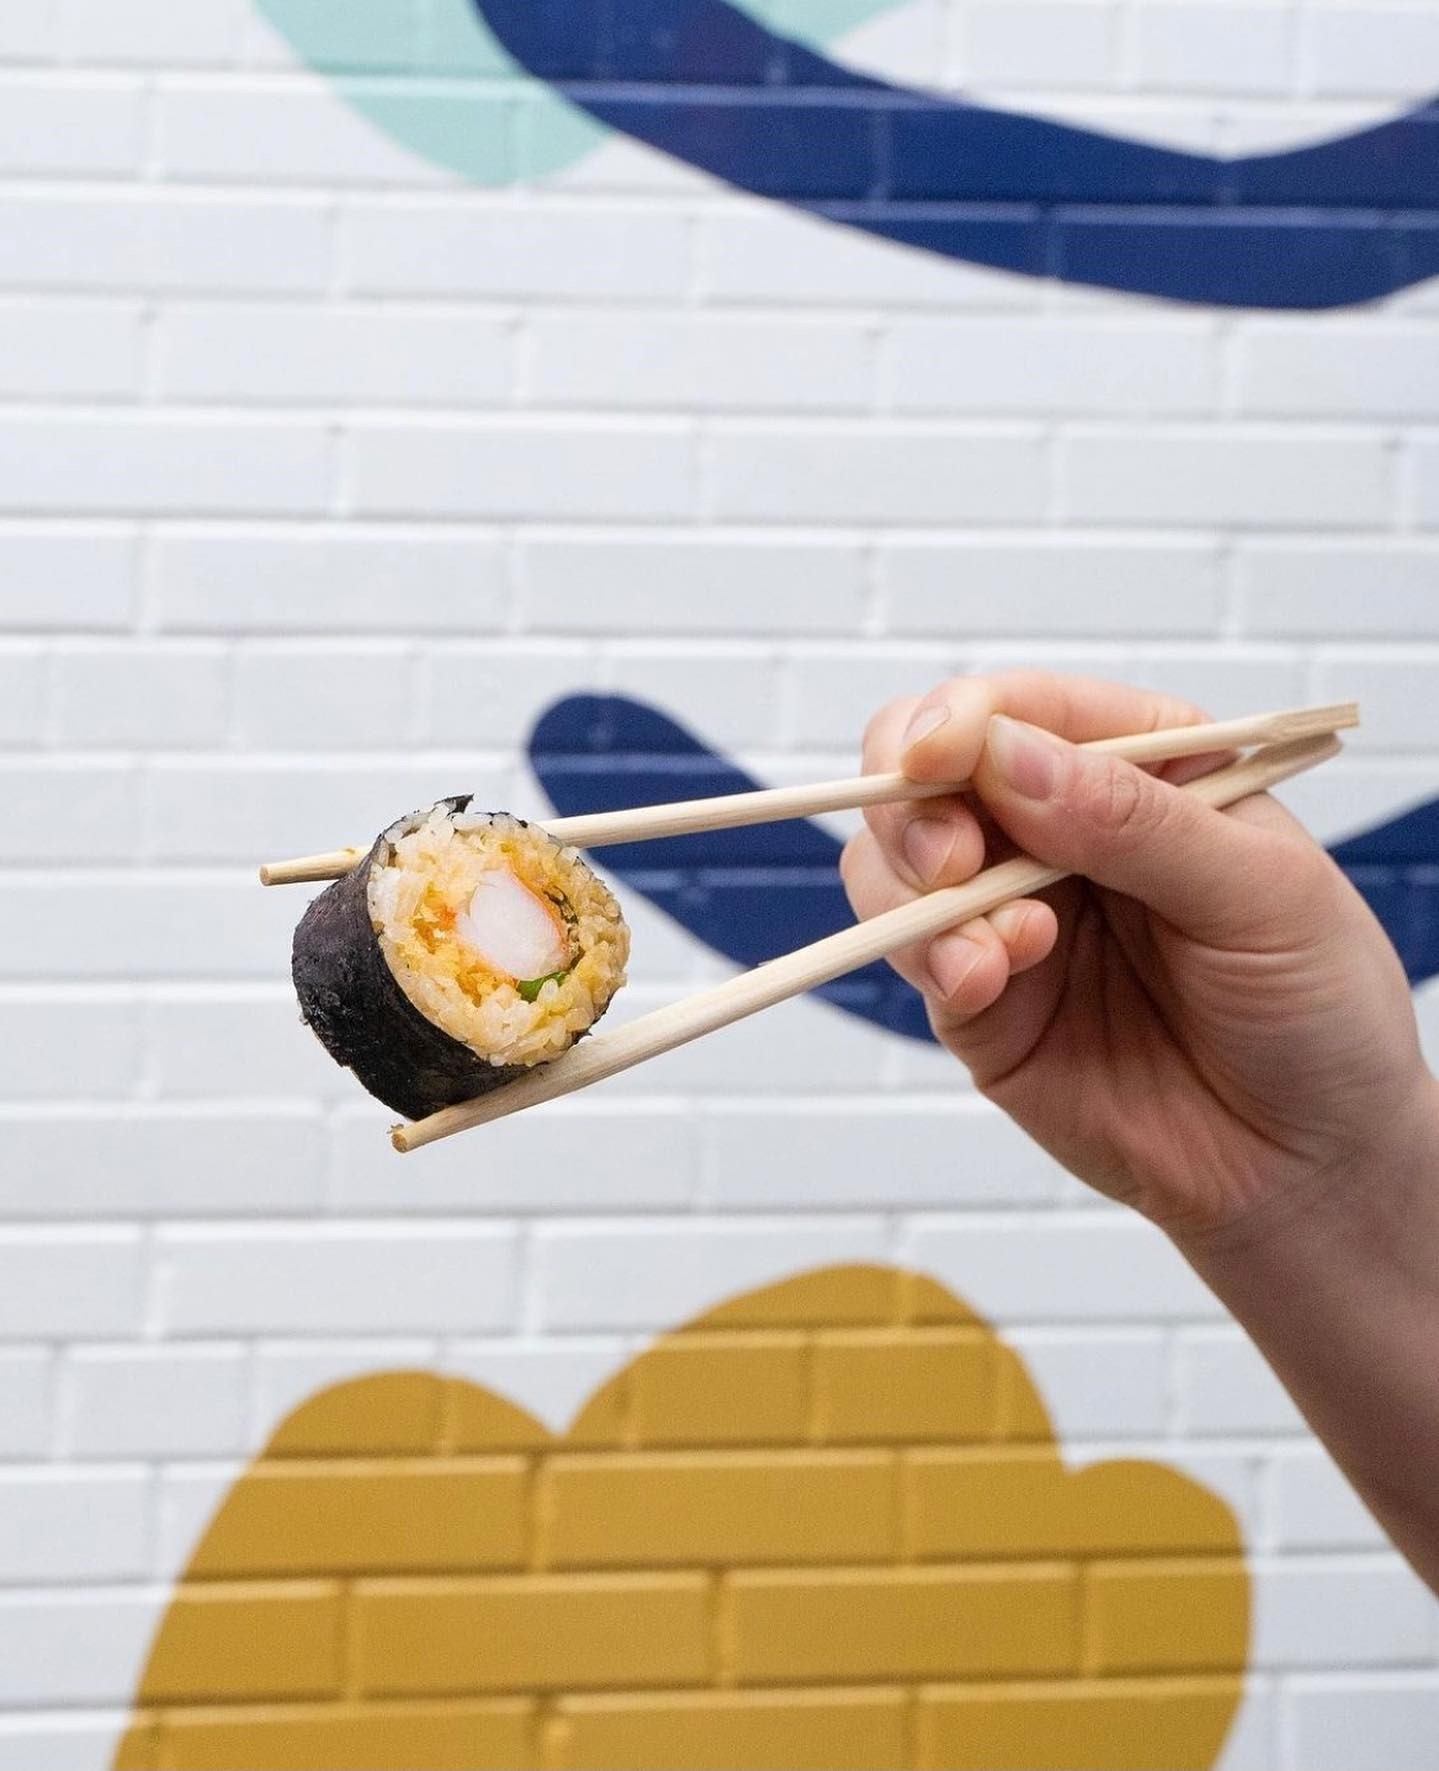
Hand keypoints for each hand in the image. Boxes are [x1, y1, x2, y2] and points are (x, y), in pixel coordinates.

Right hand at [841, 671, 1435, 1245]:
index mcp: (1138, 766)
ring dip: (914, 893)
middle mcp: (1057, 826)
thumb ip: (1132, 820)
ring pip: (890, 860)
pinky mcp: (978, 1000)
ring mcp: (1007, 912)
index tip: (938, 758)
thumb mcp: (1261, 893)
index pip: (1018, 708)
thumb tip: (1004, 755)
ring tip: (996, 951)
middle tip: (952, 863)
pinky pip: (911, 955)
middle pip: (921, 771)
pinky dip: (930, 960)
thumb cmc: (1316, 1010)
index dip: (959, 720)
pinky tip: (988, 981)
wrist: (1303, 1167)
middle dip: (914, 806)